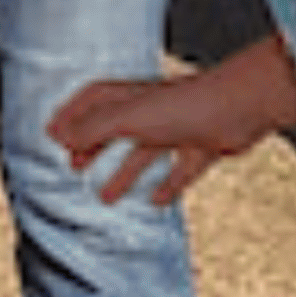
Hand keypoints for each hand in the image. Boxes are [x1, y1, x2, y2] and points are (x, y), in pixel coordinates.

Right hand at [46, 75, 276, 205]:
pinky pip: (182, 168)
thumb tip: (59, 135)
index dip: (72, 114)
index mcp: (133, 96)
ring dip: (125, 173)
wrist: (242, 106)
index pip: (94, 99)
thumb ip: (93, 127)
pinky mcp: (205, 145)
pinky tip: (158, 200)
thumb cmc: (187, 104)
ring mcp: (180, 127)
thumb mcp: (130, 117)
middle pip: (116, 126)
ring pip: (146, 152)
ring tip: (106, 197)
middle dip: (94, 145)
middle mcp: (155, 109)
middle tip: (75, 165)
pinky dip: (169, 184)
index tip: (52, 133)